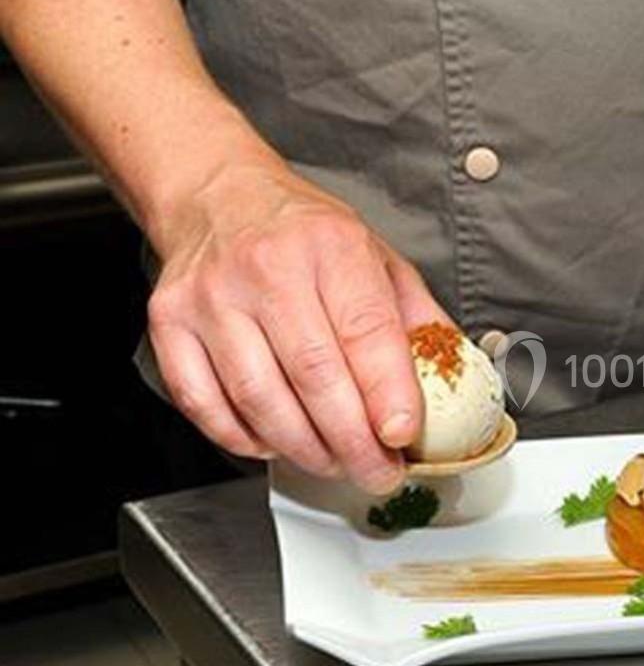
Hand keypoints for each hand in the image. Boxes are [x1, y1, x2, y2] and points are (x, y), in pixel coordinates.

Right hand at [146, 163, 446, 492]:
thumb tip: (453, 378)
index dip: (387, 394)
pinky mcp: (169, 322)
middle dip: (352, 441)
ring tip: (334, 463)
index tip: (402, 436)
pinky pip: (204, 402)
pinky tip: (274, 443)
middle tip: (376, 470)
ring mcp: (212, 297)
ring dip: (303, 448)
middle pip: (314, 376)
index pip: (365, 332)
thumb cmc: (304, 232)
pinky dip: (242, 437)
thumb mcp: (376, 255)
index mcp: (331, 247)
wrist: (219, 195)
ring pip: (260, 398)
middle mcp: (267, 268)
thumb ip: (416, 318)